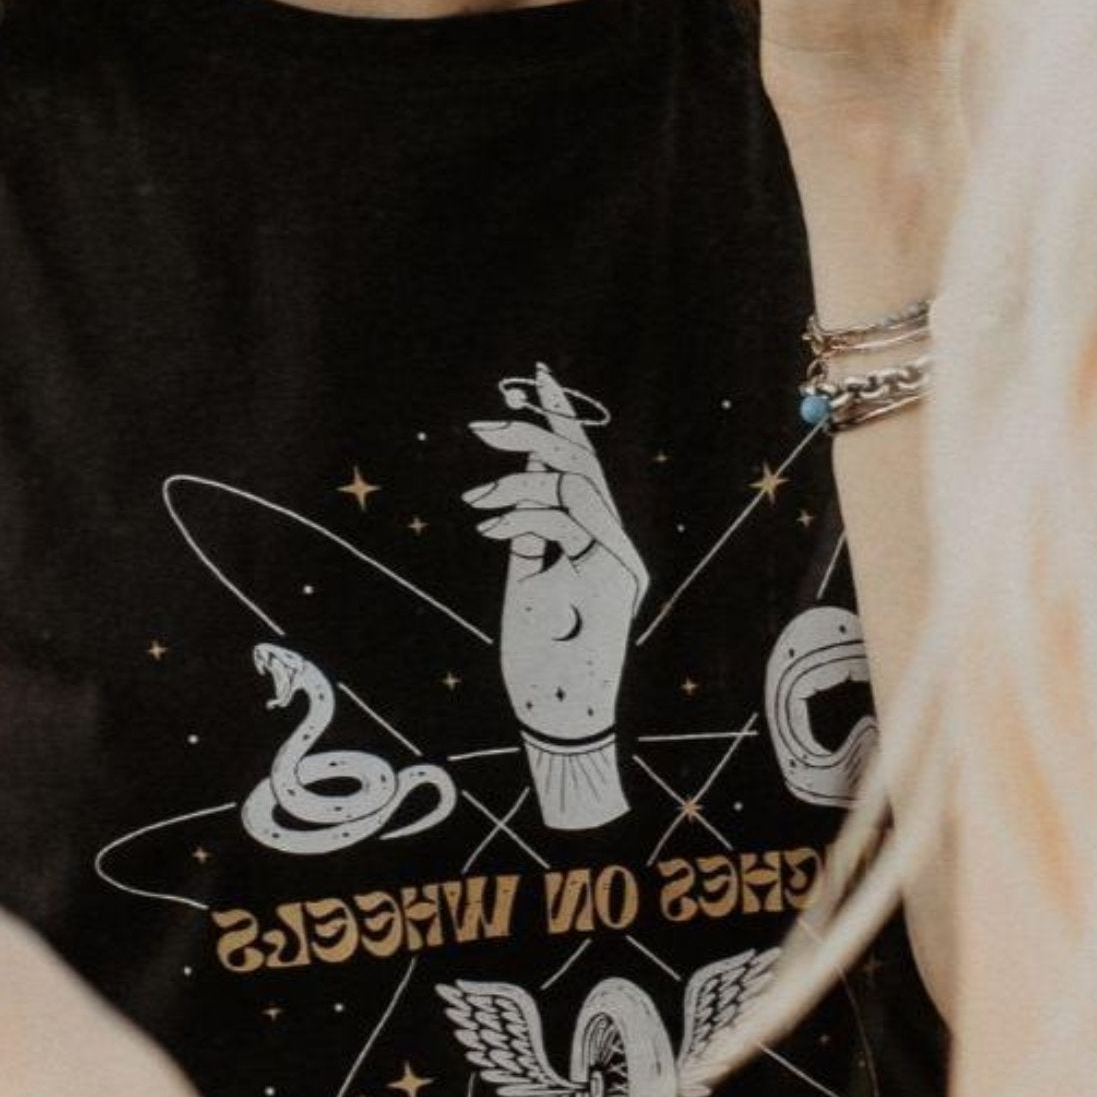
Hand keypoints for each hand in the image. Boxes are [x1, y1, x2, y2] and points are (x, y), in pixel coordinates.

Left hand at [467, 367, 646, 828]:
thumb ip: (533, 530)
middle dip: (533, 433)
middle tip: (482, 428)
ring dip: (516, 486)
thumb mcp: (529, 580)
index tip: (537, 379)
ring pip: (574, 483)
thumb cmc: (541, 661)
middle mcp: (617, 545)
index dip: (562, 418)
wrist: (558, 717)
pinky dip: (525, 515)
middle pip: (582, 463)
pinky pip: (569, 518)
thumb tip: (524, 477)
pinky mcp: (612, 576)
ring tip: (476, 505)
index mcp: (599, 541)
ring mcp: (619, 560)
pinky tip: (491, 532)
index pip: (583, 465)